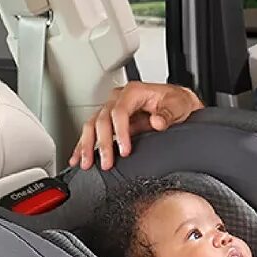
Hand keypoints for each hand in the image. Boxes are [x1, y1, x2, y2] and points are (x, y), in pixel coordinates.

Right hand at [69, 82, 203, 170]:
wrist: (177, 103)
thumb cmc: (177, 103)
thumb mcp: (178, 106)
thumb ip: (167, 113)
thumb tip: (157, 122)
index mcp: (134, 92)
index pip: (119, 112)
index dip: (120, 132)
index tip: (125, 150)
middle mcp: (119, 98)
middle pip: (101, 119)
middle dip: (102, 143)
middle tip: (106, 163)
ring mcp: (112, 108)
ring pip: (92, 125)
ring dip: (87, 145)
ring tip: (86, 163)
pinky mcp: (110, 120)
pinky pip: (92, 131)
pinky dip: (83, 145)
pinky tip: (78, 157)